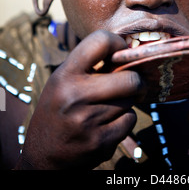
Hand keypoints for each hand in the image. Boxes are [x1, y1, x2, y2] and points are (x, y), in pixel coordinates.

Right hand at [16, 30, 144, 168]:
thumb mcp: (63, 81)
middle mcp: (75, 95)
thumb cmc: (58, 110)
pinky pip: (129, 121)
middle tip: (134, 84)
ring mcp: (87, 121)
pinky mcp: (99, 143)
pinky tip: (107, 124)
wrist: (41, 156)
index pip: (101, 40)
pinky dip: (124, 122)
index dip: (119, 43)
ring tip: (110, 107)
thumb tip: (127, 52)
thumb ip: (90, 66)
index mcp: (65, 74)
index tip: (122, 54)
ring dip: (127, 102)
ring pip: (130, 101)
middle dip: (137, 81)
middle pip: (130, 79)